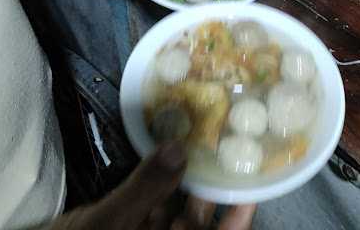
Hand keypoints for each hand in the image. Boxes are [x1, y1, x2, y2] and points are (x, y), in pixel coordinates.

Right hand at [49, 142, 255, 229]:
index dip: (237, 217)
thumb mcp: (107, 226)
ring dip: (183, 176)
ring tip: (197, 139)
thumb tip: (180, 149)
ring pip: (175, 206)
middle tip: (223, 144)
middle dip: (208, 184)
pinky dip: (157, 178)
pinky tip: (164, 150)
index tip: (251, 183)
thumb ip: (145, 190)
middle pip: (197, 220)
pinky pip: (151, 200)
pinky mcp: (130, 223)